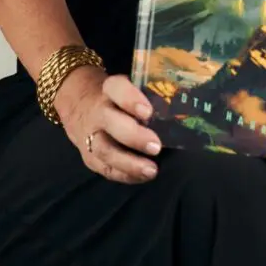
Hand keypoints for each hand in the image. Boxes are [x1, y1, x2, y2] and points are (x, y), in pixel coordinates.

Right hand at [54, 66, 161, 183]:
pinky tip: (143, 177)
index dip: (130, 99)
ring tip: (151, 170)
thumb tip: (184, 112)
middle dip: (133, 136)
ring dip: (129, 162)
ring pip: (105, 149)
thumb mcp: (129, 88)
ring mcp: (90, 135)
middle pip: (110, 122)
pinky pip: (105, 168)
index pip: (116, 88)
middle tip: (156, 146)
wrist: (81, 106)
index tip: (148, 112)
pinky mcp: (89, 156)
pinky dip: (125, 175)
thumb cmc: (118, 98)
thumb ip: (151, 96)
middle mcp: (97, 111)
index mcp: (109, 89)